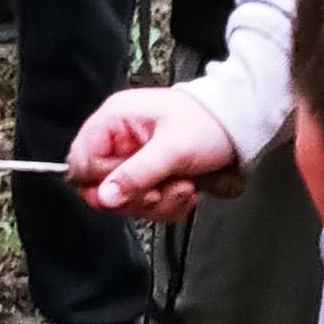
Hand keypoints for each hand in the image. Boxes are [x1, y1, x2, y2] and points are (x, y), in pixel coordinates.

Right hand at [66, 88, 244, 223]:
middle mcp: (119, 138)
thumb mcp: (173, 150)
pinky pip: (145, 200)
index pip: (82, 159)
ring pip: (126, 198)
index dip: (101, 182)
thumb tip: (103, 197)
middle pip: (103, 185)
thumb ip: (136, 175)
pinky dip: (168, 203)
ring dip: (158, 202)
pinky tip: (186, 189)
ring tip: (184, 187)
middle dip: (138, 195)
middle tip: (162, 191)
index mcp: (114, 120)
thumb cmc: (209, 124)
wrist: (241, 126)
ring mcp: (134, 157)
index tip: (126, 192)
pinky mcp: (150, 173)